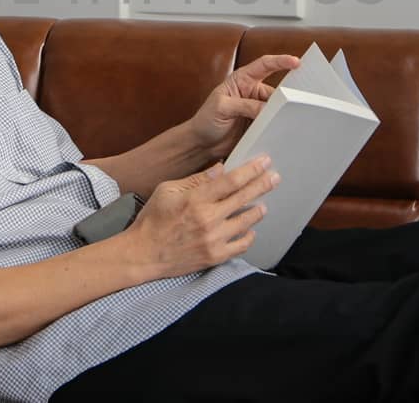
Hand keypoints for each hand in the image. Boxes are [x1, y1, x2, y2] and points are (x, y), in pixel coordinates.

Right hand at [124, 156, 279, 278]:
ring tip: (262, 204)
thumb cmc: (153, 219)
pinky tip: (250, 229)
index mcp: (196, 199)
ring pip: (247, 221)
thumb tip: (221, 169)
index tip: (264, 162)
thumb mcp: (167, 190)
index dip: (251, 170)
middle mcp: (208, 219)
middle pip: (244, 198)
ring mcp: (214, 240)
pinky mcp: (215, 257)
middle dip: (262, 185)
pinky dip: (249, 235)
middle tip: (275, 177)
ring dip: (258, 210)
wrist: (143, 254)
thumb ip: (196, 179)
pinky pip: (242, 244)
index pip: (231, 181)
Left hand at [186, 54, 299, 158]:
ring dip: (279, 114)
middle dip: (283, 97)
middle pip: (274, 91)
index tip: (295, 61)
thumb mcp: (221, 107)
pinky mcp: (259, 125)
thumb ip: (244, 105)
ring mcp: (256, 109)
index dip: (280, 61)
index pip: (264, 65)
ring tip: (281, 121)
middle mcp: (251, 92)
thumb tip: (265, 109)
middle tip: (290, 104)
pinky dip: (276, 126)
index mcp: (241, 80)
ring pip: (275, 109)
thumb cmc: (206, 120)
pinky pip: (272, 124)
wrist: (202, 144)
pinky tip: (278, 130)